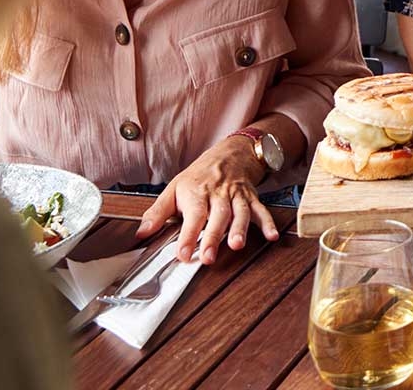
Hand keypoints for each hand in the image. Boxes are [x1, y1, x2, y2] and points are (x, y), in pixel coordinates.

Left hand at [136, 137, 279, 263]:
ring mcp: (237, 196)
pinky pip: (261, 210)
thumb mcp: (174, 189)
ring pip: (240, 212)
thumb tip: (141, 233)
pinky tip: (271, 235)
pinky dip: (268, 222)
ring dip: (240, 228)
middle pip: (217, 215)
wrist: (229, 154)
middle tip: (209, 257)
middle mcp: (219, 194)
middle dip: (214, 237)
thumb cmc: (199, 177)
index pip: (193, 215)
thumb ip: (157, 213)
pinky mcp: (251, 198)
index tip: (183, 254)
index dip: (188, 235)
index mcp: (197, 193)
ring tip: (237, 245)